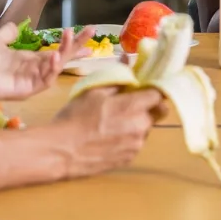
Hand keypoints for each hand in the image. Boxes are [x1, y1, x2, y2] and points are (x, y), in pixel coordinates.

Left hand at [0, 23, 95, 99]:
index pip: (52, 50)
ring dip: (64, 52)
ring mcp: (28, 81)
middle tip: (91, 32)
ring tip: (70, 36)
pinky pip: (43, 81)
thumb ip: (7, 34)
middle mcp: (29, 70)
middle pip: (59, 58)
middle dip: (76, 46)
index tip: (84, 32)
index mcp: (23, 59)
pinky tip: (55, 56)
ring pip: (54, 68)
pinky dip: (51, 70)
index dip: (68, 43)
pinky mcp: (24, 91)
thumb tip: (16, 27)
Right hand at [52, 86, 166, 178]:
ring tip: (113, 123)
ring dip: (137, 123)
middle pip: (157, 113)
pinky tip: (109, 137)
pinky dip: (128, 137)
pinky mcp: (129, 159)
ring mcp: (136, 146)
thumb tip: (127, 59)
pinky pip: (136, 143)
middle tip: (128, 104)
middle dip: (147, 106)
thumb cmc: (75, 117)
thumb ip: (116, 77)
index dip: (154, 90)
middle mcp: (140, 127)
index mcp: (133, 107)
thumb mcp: (93, 91)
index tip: (144, 88)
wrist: (61, 152)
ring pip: (146, 129)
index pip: (160, 95)